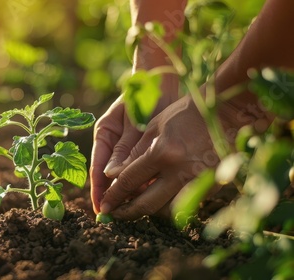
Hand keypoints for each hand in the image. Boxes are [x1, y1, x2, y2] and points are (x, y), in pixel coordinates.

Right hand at [90, 95, 142, 213]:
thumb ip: (124, 148)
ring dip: (132, 189)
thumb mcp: (133, 122)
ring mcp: (128, 147)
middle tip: (120, 212)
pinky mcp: (144, 149)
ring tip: (136, 206)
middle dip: (116, 194)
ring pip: (127, 175)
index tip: (100, 207)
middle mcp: (113, 143)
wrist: (162, 82)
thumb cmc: (144, 95)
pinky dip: (145, 180)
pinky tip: (152, 191)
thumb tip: (112, 176)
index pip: (98, 167)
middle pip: (111, 176)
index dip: (98, 189)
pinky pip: (142, 170)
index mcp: (104, 134)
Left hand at [99, 95, 222, 219]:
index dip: (114, 196)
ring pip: (166, 210)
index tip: (104, 205)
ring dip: (149, 211)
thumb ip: (133, 153)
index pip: (129, 181)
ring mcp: (198, 181)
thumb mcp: (154, 126)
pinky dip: (169, 206)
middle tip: (115, 215)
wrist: (227, 111)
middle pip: (146, 204)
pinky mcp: (211, 186)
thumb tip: (112, 175)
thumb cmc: (185, 114)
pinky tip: (160, 199)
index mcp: (161, 152)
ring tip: (136, 206)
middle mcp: (179, 171)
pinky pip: (184, 204)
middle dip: (127, 212)